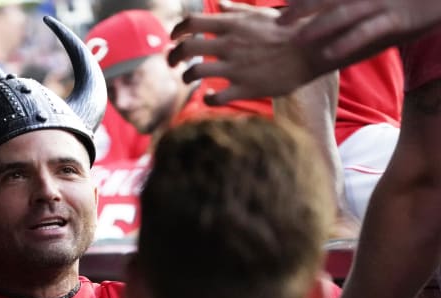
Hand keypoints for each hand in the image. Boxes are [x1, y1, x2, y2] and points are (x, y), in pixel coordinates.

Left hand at [168, 1, 314, 104]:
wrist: (314, 51)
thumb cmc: (288, 31)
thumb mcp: (260, 15)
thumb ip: (235, 11)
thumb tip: (218, 4)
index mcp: (233, 24)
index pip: (192, 22)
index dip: (177, 30)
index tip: (173, 37)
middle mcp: (230, 44)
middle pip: (187, 48)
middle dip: (173, 56)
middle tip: (171, 62)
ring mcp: (237, 67)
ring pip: (196, 73)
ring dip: (186, 77)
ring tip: (188, 78)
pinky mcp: (246, 88)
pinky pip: (215, 97)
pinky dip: (207, 98)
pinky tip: (208, 97)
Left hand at [280, 0, 440, 60]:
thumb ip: (350, 4)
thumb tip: (329, 10)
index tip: (282, 4)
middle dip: (301, 8)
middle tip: (279, 21)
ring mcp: (382, 4)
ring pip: (344, 14)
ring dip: (318, 26)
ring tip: (297, 39)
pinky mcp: (397, 20)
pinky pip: (367, 32)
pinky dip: (346, 42)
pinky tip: (329, 55)